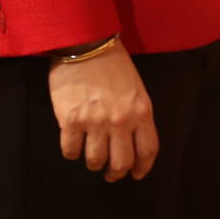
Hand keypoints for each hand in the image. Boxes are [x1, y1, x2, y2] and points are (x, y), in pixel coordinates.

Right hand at [48, 46, 158, 181]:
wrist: (85, 44)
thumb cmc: (113, 64)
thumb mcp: (136, 88)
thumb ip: (136, 114)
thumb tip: (131, 139)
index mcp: (141, 111)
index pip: (148, 150)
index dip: (143, 167)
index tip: (137, 174)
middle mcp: (121, 121)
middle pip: (121, 162)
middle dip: (116, 173)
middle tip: (110, 174)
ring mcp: (95, 122)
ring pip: (95, 161)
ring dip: (93, 164)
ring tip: (91, 159)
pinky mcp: (71, 121)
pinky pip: (71, 151)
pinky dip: (72, 153)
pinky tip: (73, 146)